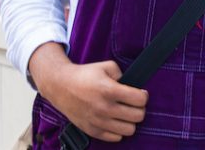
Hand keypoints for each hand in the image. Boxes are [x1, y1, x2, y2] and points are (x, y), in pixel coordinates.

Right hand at [28, 43, 147, 142]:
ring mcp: (98, 121)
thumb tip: (133, 87)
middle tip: (133, 104)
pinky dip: (118, 130)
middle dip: (139, 109)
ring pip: (129, 130)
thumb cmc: (84, 75)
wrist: (60, 86)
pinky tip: (114, 121)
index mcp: (109, 90)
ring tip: (125, 114)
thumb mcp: (106, 66)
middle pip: (138, 116)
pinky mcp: (92, 130)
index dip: (143, 96)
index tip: (140, 94)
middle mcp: (104, 108)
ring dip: (130, 121)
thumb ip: (123, 74)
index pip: (140, 100)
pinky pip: (115, 138)